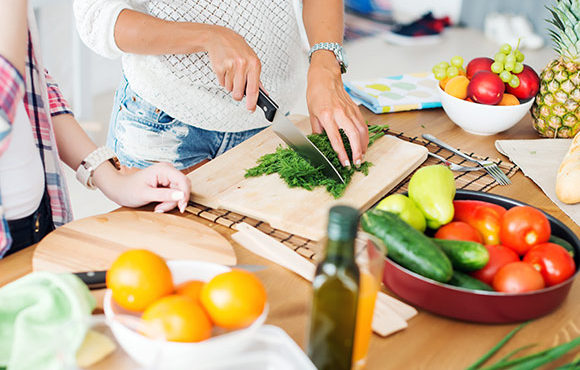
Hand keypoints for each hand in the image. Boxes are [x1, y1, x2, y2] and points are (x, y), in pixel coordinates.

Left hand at [96, 163, 190, 212]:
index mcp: (163, 169)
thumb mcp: (145, 194)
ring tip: (158, 207)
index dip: (185, 195)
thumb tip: (182, 195)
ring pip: (179, 192)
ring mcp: (168, 176)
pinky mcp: (167, 182)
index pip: (183, 181)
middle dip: (175, 201)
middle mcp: (168, 170)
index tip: (181, 208)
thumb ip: (164, 195)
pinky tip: (159, 204)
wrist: (119, 189)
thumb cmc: (128, 189)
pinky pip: (175, 193)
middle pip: (182, 187)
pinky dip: (169, 201)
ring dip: (171, 203)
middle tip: (161, 209)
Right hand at [206, 25, 261, 111]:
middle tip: (237, 87)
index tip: (251, 109)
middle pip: (239, 93)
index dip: (252, 102)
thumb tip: (263, 93)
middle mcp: (243, 65)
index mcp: (254, 64)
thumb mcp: (252, 60)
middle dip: (237, 94)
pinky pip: (221, 83)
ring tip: (231, 72)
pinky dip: (223, 80)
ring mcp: (231, 66)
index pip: (254, 89)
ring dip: (230, 85)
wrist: (220, 37)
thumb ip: (257, 79)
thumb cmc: (238, 49)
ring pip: (230, 89)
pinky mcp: (219, 67)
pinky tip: (225, 69)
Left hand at [306, 52, 367, 166]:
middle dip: (356, 151)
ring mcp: (349, 110)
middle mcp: (340, 113)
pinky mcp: (355, 108)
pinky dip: (365, 136)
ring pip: (361, 130)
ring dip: (363, 145)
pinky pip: (363, 124)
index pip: (336, 139)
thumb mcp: (312, 114)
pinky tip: (363, 143)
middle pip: (352, 135)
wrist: (325, 77)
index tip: (345, 163)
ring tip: (362, 156)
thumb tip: (320, 144)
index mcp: (327, 116)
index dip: (342, 153)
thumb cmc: (316, 93)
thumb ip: (317, 130)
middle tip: (357, 162)